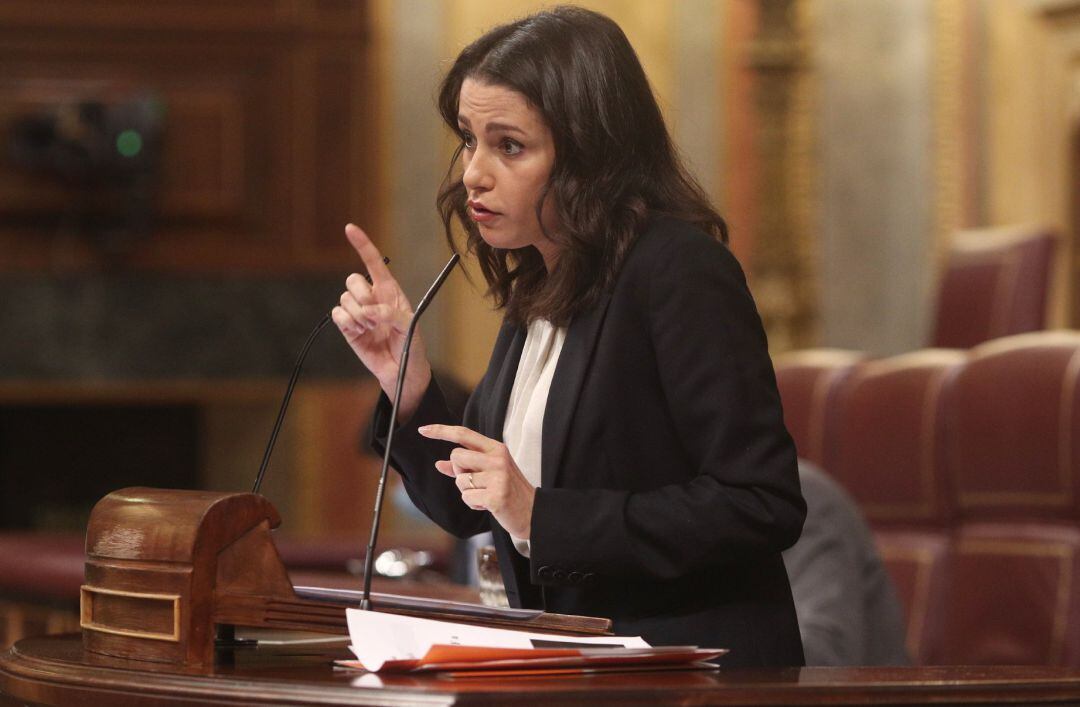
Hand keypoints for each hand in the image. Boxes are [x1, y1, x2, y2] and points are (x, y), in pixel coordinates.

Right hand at [331, 224, 430, 421]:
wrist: (401, 371)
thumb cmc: (410, 346)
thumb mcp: (409, 327)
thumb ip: (391, 315)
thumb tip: (369, 312)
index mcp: (390, 290)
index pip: (374, 262)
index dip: (362, 244)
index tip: (350, 228)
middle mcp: (372, 297)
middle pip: (353, 280)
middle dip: (361, 296)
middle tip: (374, 316)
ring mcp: (358, 311)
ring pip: (345, 298)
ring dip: (358, 316)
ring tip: (371, 329)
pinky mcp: (347, 326)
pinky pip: (338, 314)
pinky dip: (348, 324)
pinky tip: (360, 333)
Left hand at [418, 424, 535, 538]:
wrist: (532, 512)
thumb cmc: (508, 490)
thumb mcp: (489, 472)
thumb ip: (464, 466)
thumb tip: (438, 464)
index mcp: (496, 448)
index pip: (464, 434)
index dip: (441, 431)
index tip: (422, 429)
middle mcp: (498, 458)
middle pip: (456, 456)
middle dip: (459, 471)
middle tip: (476, 482)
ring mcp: (498, 476)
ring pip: (460, 479)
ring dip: (467, 491)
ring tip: (485, 494)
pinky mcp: (496, 495)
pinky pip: (467, 497)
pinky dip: (473, 503)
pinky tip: (488, 504)